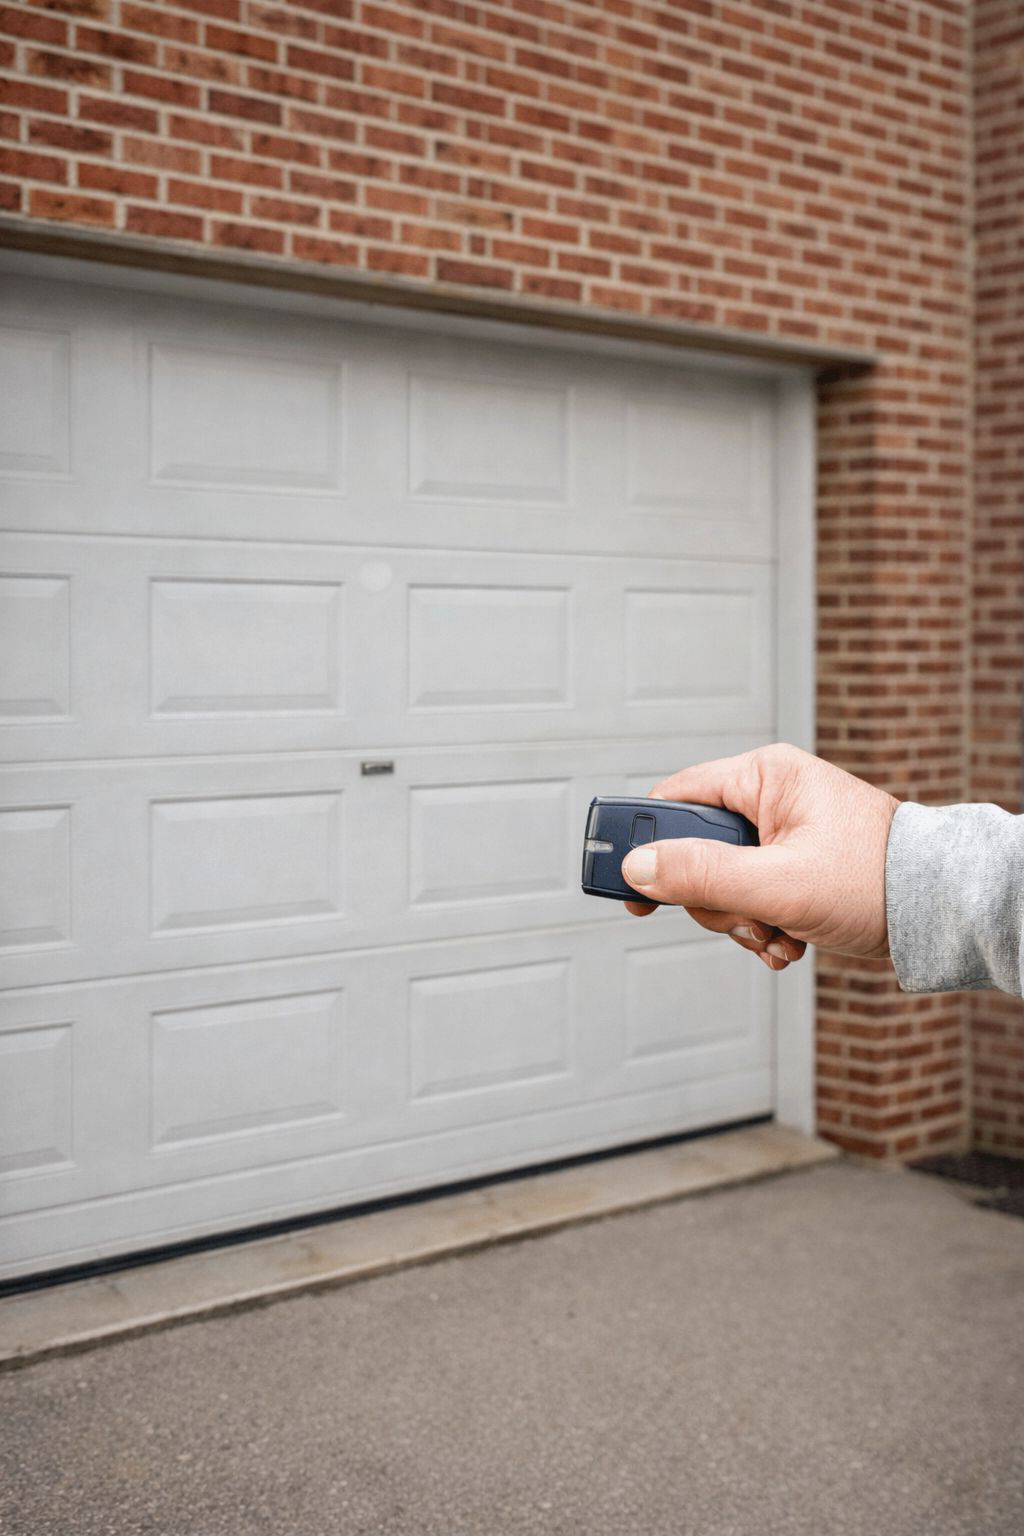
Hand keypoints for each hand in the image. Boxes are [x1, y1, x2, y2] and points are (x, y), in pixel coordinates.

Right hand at [621, 743, 899, 972]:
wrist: (940, 909)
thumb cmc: (876, 879)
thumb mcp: (778, 883)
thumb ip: (702, 875)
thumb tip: (637, 868)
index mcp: (764, 777)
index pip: (675, 798)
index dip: (645, 843)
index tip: (628, 884)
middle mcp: (770, 798)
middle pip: (695, 851)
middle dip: (714, 900)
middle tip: (744, 918)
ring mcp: (781, 834)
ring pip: (721, 883)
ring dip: (741, 921)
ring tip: (777, 935)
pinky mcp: (793, 865)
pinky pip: (749, 897)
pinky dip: (762, 926)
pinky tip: (788, 941)